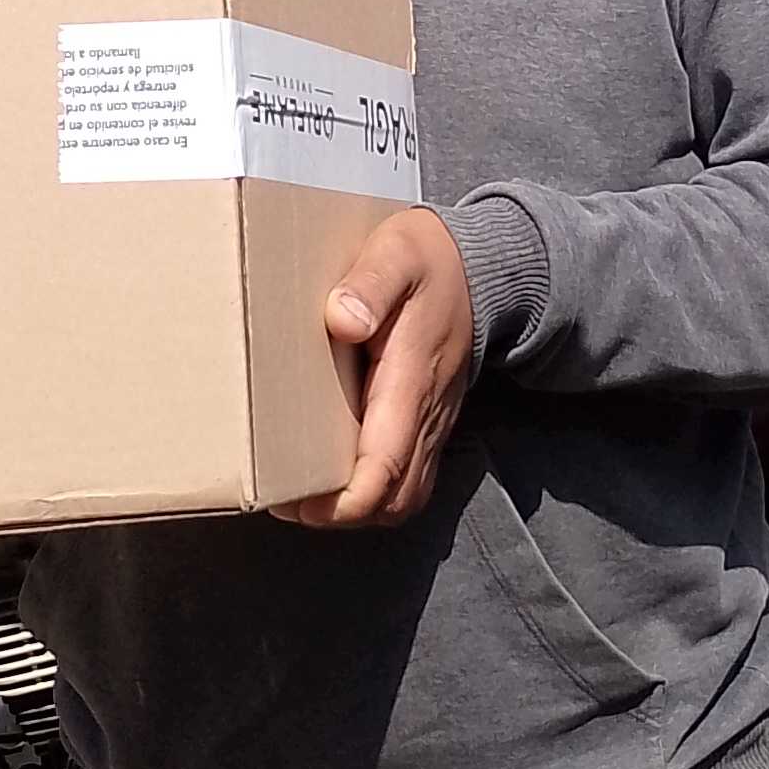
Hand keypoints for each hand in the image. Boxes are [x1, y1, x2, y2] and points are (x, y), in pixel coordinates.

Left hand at [275, 209, 474, 528]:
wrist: (481, 267)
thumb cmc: (428, 259)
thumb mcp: (397, 254)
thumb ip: (371, 283)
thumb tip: (341, 319)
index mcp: (412, 379)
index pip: (386, 465)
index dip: (345, 501)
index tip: (300, 504)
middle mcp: (427, 412)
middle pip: (394, 497)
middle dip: (342, 514)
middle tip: (287, 500)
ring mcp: (433, 422)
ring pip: (403, 496)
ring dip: (359, 508)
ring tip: (305, 495)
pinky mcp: (430, 422)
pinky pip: (409, 478)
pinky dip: (375, 493)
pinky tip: (337, 475)